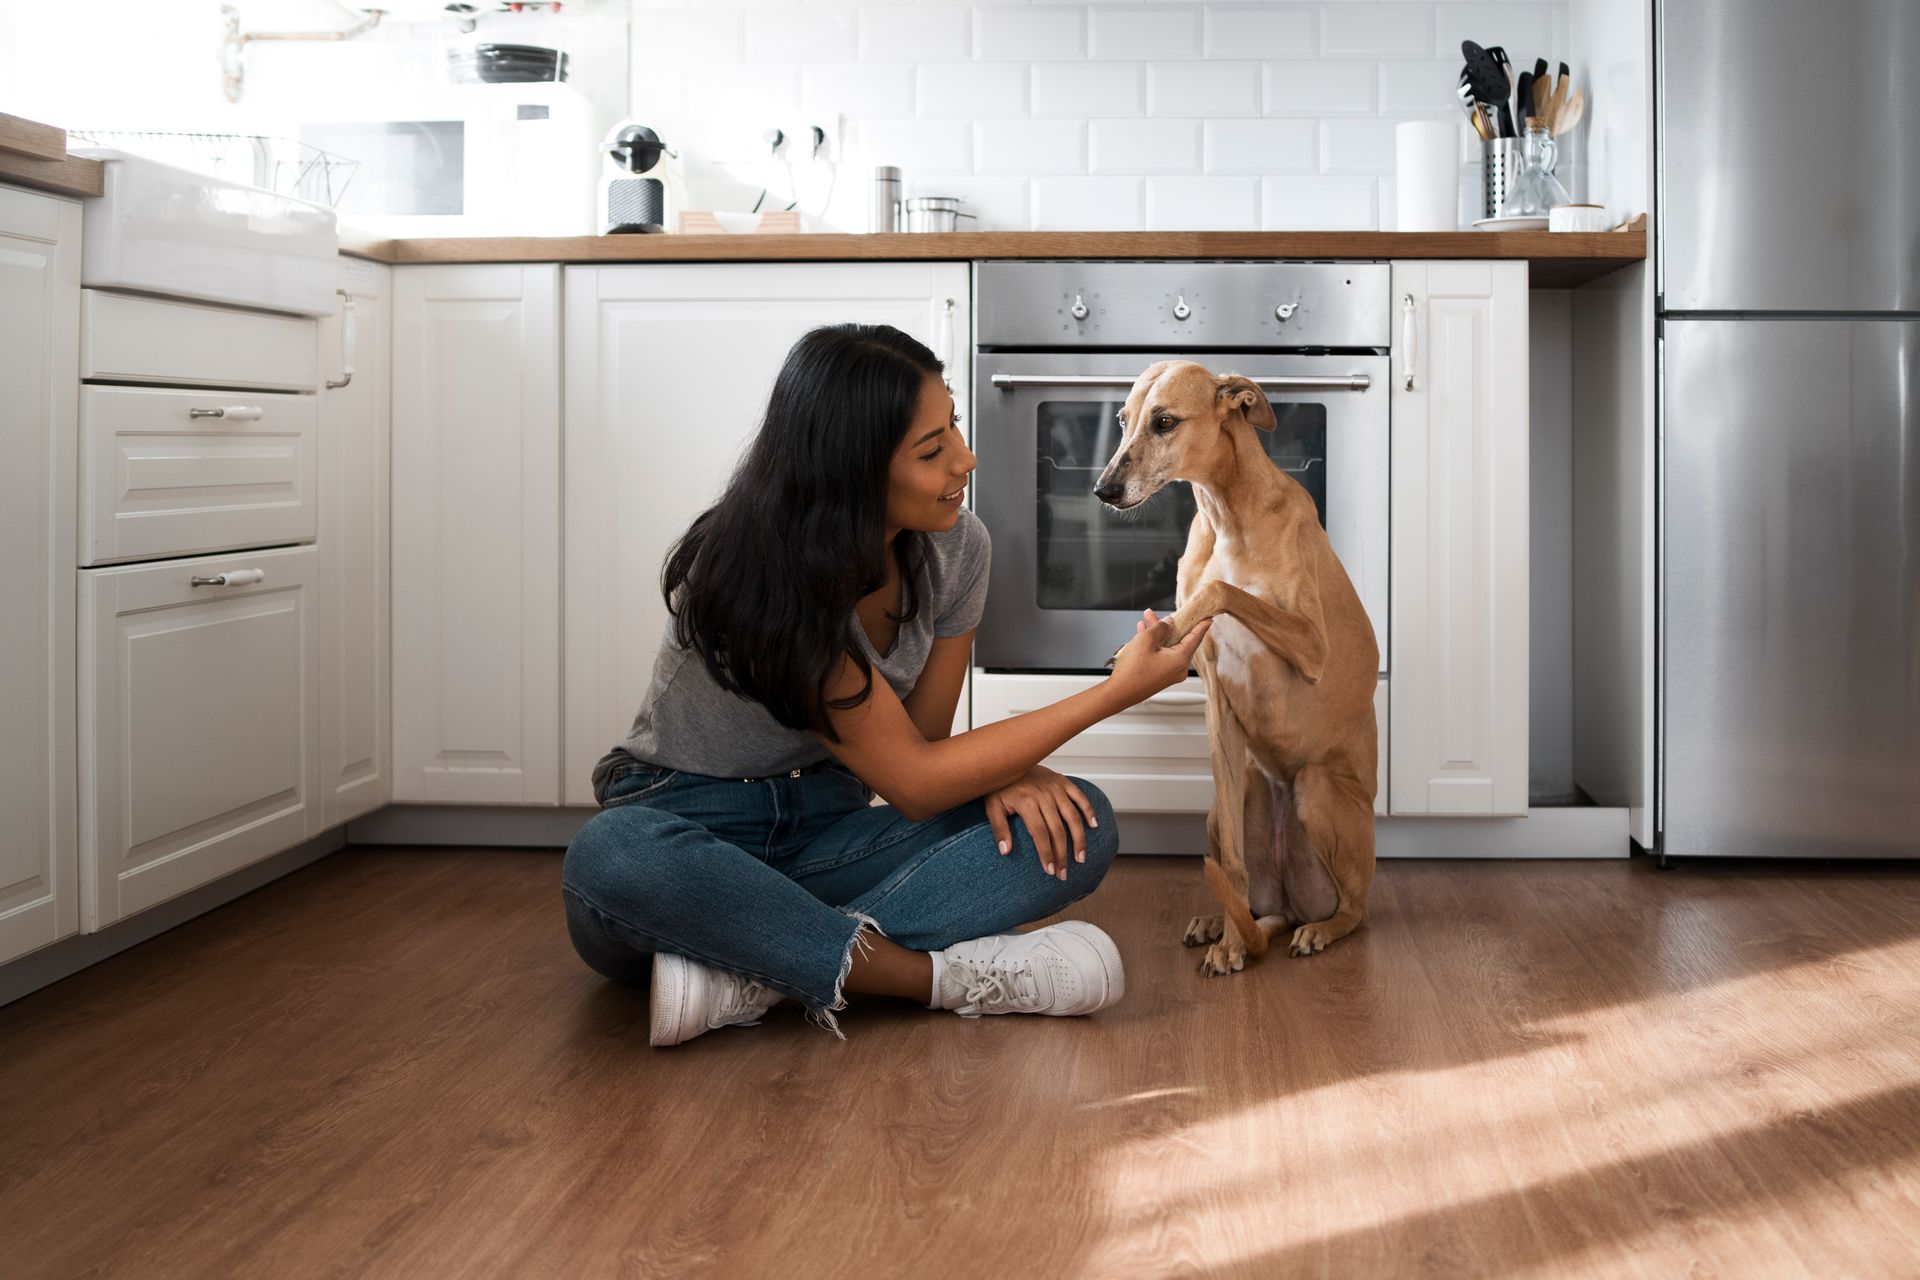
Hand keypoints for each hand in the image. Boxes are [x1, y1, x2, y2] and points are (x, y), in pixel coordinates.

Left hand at [985, 766, 1097, 880]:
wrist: (1007, 758)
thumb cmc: (999, 785)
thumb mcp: (992, 806)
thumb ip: (999, 828)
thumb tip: (1006, 851)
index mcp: (1027, 802)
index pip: (1040, 834)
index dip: (1046, 853)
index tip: (1049, 871)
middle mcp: (1044, 795)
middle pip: (1057, 830)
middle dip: (1062, 854)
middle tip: (1063, 874)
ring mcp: (1056, 788)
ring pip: (1072, 817)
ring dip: (1079, 839)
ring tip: (1081, 858)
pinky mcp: (1063, 781)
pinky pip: (1080, 797)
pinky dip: (1089, 810)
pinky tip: (1094, 826)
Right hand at [1107, 607, 1211, 703]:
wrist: (1118, 693)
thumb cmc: (1132, 672)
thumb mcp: (1146, 640)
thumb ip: (1160, 627)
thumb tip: (1168, 622)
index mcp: (1180, 660)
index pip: (1195, 638)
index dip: (1200, 625)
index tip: (1207, 618)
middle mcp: (1179, 668)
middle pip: (1179, 640)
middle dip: (1169, 625)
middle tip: (1164, 614)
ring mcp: (1170, 674)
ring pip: (1168, 647)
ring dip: (1159, 634)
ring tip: (1147, 620)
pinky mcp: (1161, 676)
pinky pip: (1162, 655)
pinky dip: (1155, 644)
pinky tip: (1144, 633)